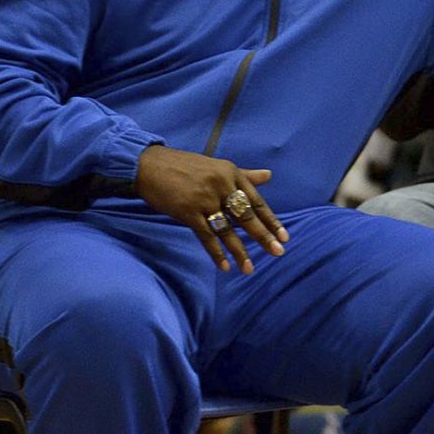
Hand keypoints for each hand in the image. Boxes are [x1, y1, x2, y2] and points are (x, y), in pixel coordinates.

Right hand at [134, 145, 287, 273]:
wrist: (149, 164)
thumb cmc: (185, 166)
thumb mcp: (218, 167)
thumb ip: (245, 175)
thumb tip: (269, 176)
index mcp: (232, 174)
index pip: (257, 202)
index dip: (271, 221)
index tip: (284, 237)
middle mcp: (222, 186)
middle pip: (246, 216)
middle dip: (263, 236)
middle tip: (278, 252)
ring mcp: (204, 199)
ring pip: (227, 230)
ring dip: (239, 251)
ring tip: (250, 269)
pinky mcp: (187, 211)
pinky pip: (206, 236)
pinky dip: (216, 252)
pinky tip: (225, 266)